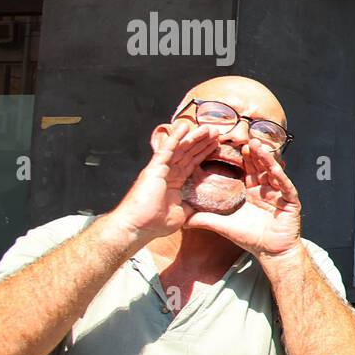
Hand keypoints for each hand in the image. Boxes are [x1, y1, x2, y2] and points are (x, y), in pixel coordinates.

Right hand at [109, 120, 218, 244]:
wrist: (139, 228)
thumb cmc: (155, 223)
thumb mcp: (182, 213)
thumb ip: (191, 205)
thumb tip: (200, 205)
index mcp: (174, 182)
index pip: (191, 163)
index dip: (203, 153)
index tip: (215, 145)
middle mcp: (167, 173)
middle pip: (188, 153)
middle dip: (202, 142)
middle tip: (216, 131)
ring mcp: (160, 169)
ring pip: (180, 149)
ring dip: (194, 137)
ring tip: (208, 128)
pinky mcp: (154, 168)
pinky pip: (166, 150)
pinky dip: (175, 138)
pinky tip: (184, 127)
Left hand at [185, 139, 302, 258]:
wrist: (271, 252)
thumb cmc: (250, 238)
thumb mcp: (224, 225)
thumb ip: (205, 219)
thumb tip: (182, 220)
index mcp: (252, 192)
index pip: (245, 171)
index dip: (239, 159)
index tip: (228, 147)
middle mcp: (266, 189)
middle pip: (259, 167)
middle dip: (252, 154)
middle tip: (243, 139)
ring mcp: (279, 194)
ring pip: (272, 172)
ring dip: (265, 159)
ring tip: (256, 146)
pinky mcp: (291, 201)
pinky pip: (285, 186)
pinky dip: (280, 177)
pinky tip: (274, 168)